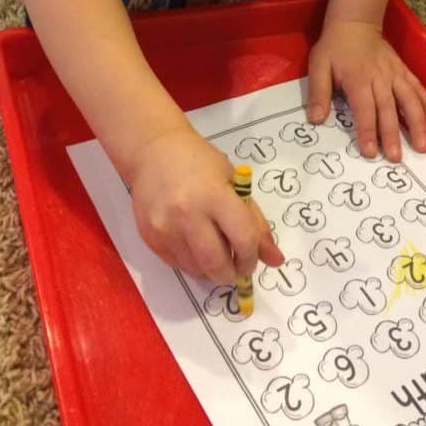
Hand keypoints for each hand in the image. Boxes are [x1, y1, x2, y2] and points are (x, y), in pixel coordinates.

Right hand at [127, 127, 283, 282]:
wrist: (152, 152)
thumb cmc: (198, 161)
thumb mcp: (233, 182)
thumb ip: (255, 221)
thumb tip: (276, 259)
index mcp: (214, 195)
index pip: (243, 239)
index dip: (252, 257)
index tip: (252, 261)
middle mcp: (188, 214)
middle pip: (216, 263)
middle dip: (231, 274)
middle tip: (236, 269)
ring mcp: (165, 228)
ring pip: (196, 269)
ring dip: (211, 270)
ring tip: (215, 254)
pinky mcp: (150, 237)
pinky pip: (177, 265)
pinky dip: (192, 264)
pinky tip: (195, 247)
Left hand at [307, 19, 425, 160]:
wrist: (355, 23)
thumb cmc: (334, 48)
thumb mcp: (318, 65)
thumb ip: (318, 93)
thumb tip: (315, 120)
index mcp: (357, 79)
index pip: (364, 109)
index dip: (367, 131)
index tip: (370, 152)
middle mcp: (380, 79)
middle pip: (388, 109)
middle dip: (393, 134)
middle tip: (396, 158)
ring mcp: (395, 75)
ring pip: (409, 100)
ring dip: (416, 123)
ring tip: (422, 145)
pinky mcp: (404, 72)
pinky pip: (418, 89)